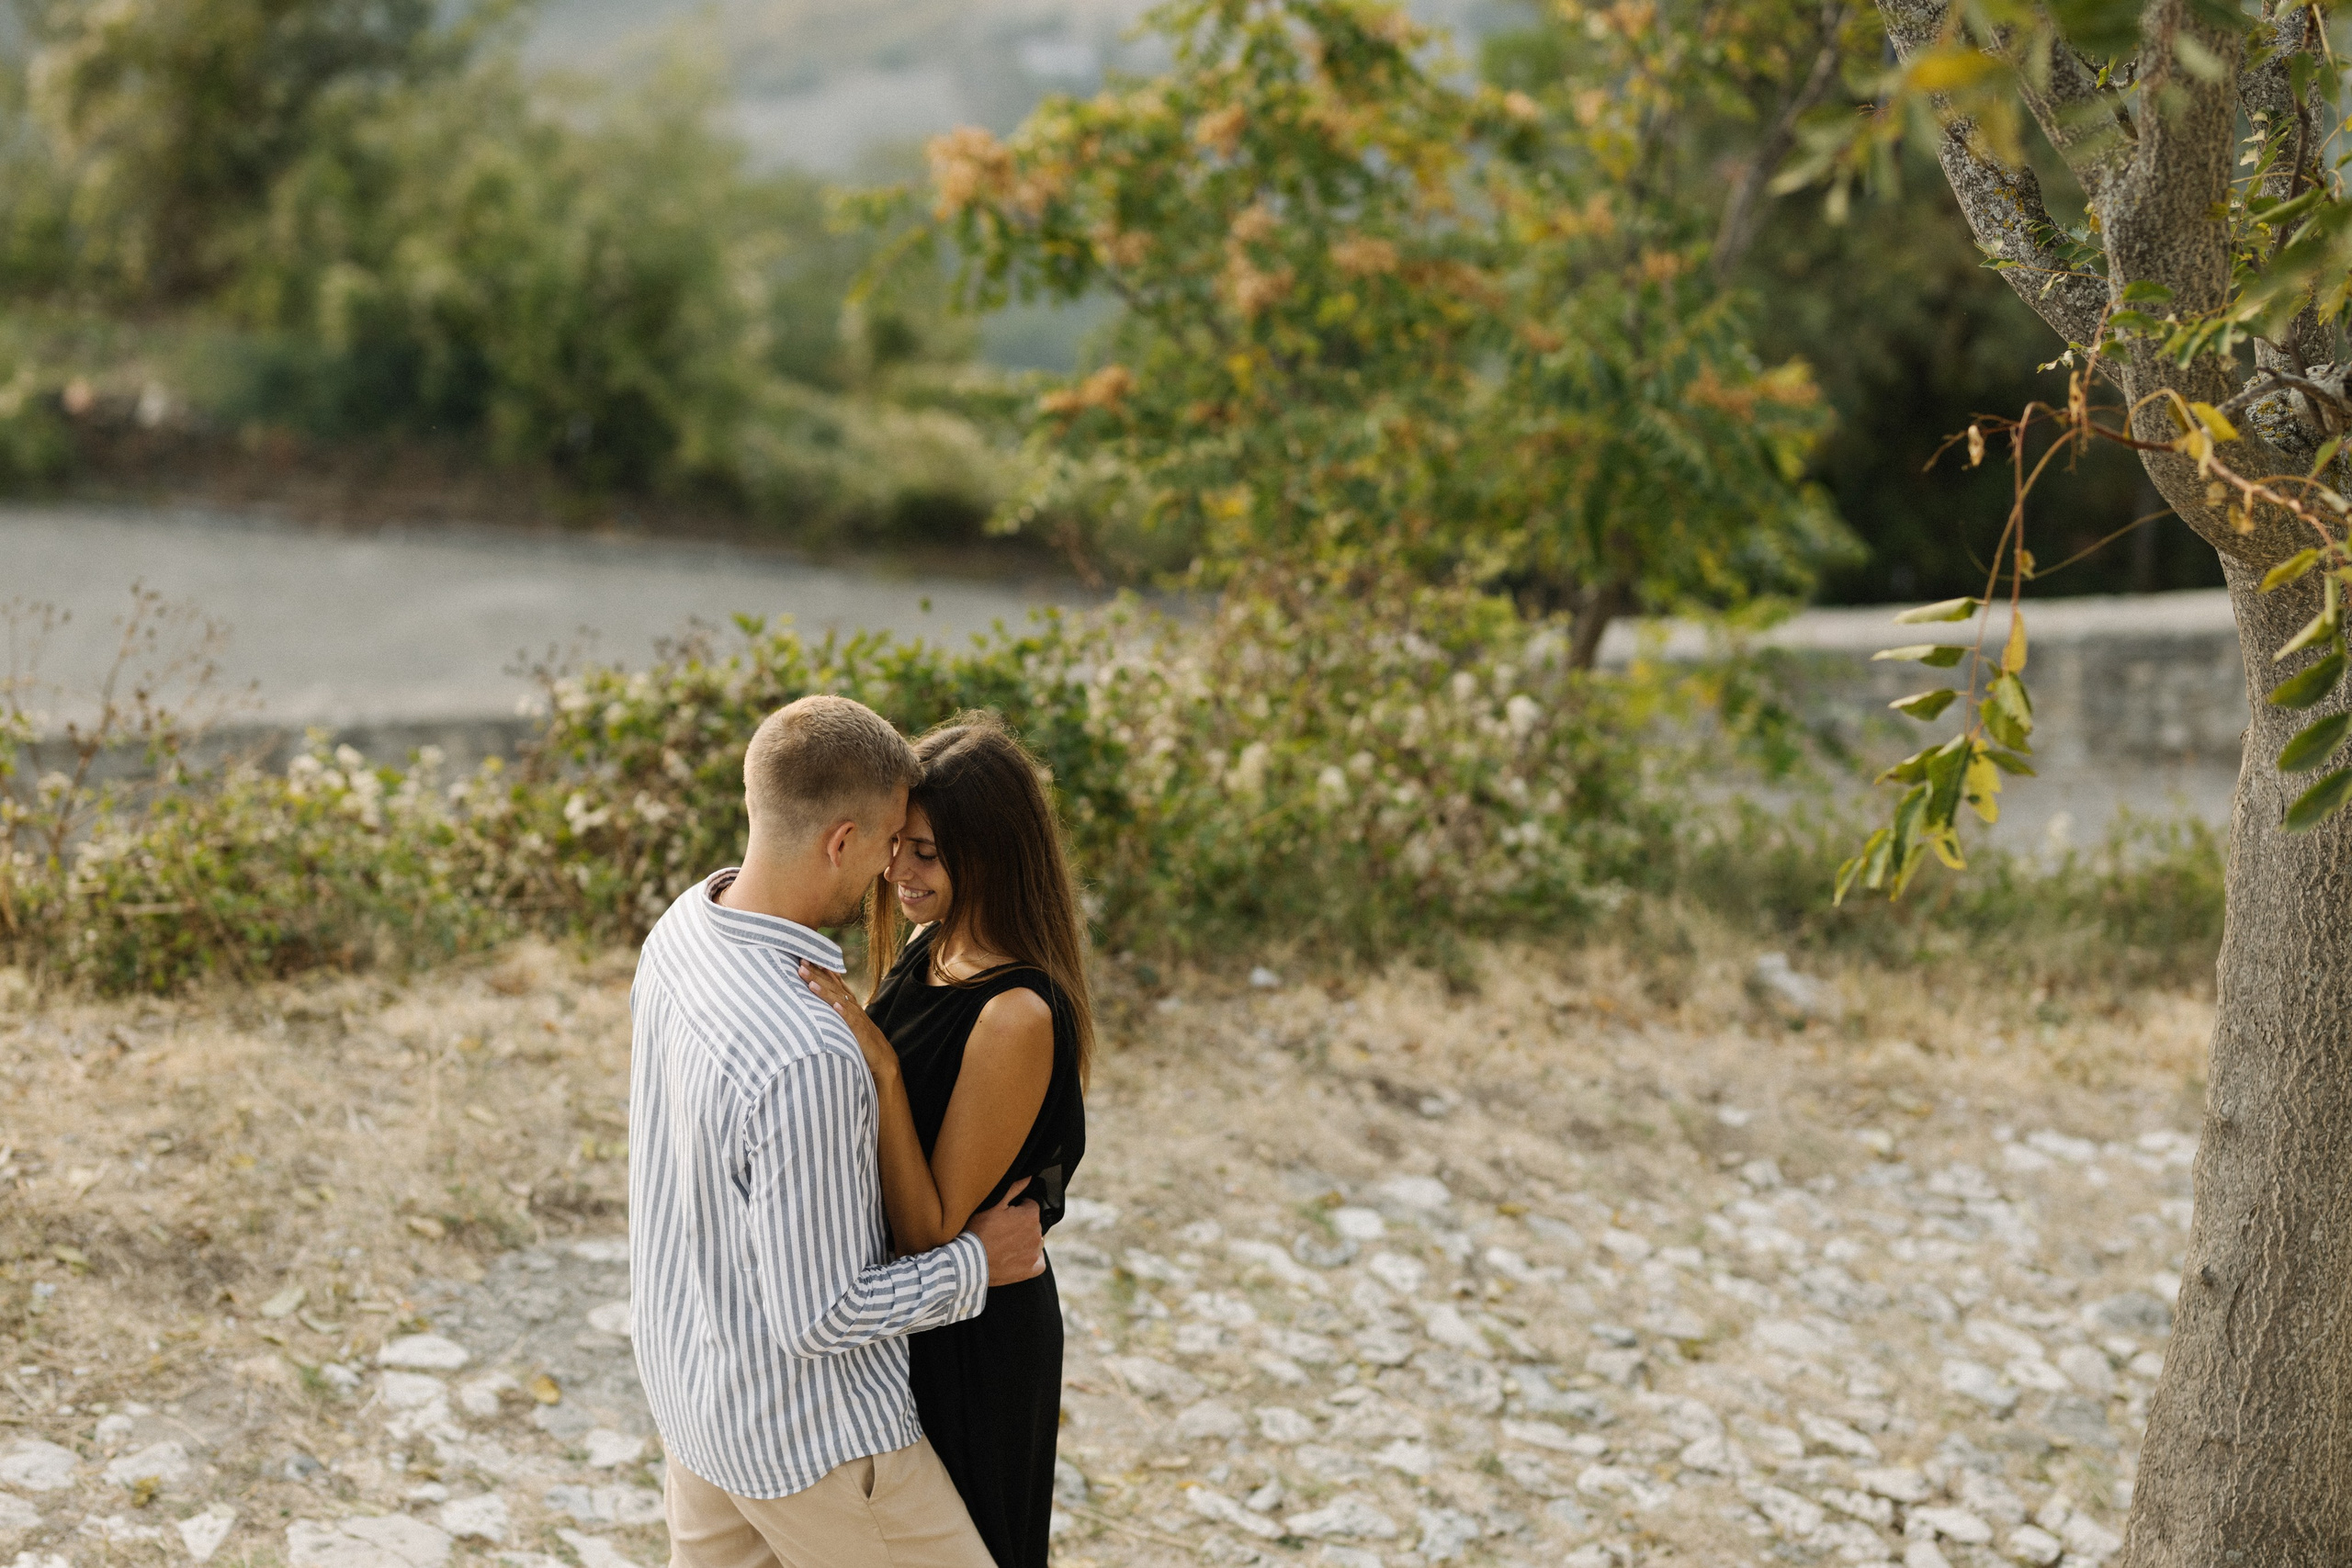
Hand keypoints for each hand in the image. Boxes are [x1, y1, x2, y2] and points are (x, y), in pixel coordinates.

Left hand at [799, 960, 896, 1082]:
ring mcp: (856, 1017)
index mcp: (847, 1003)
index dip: (820, 969)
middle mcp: (851, 1006)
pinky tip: (836, 1005)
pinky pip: (851, 1020)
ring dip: (824, 990)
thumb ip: (835, 1009)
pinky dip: (843, 1011)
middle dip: (817, 973)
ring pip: (838, 1000)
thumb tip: (820, 1000)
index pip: (833, 982)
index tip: (806, 957)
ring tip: (810, 981)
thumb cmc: (861, 1040)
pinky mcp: (859, 1031)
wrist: (882, 1058)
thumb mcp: (846, 1021)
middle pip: (833, 986)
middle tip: (802, 961)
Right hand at [966, 1178, 1044, 1285]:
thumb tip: (1030, 1177)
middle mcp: (1037, 1234)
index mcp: (1031, 1216)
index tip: (1004, 1216)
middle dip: (1022, 1224)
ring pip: (1035, 1242)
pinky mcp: (1030, 1269)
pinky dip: (1031, 1260)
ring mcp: (1035, 1253)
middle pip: (1033, 1224)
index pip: (1031, 1206)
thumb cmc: (978, 1230)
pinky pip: (1039, 1262)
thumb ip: (1014, 1188)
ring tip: (1005, 1244)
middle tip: (1002, 1230)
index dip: (1017, 1209)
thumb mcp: (993, 1204)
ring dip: (1025, 1241)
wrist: (968, 1262)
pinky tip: (1017, 1258)